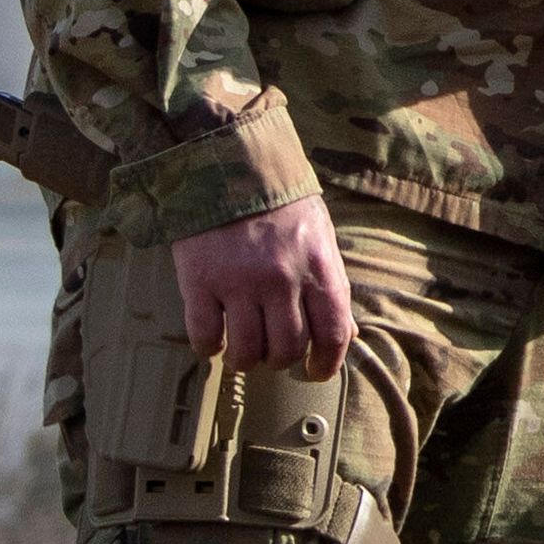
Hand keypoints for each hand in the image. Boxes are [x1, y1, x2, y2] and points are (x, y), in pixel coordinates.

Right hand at [173, 194, 358, 378]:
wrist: (231, 170)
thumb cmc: (282, 209)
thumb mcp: (321, 241)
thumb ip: (331, 287)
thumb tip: (344, 336)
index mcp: (318, 268)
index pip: (332, 334)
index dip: (326, 363)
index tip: (316, 372)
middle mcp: (281, 279)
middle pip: (286, 348)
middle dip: (280, 361)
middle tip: (272, 354)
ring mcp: (238, 282)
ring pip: (246, 350)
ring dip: (245, 360)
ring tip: (243, 352)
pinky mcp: (199, 282)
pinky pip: (204, 336)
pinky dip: (209, 348)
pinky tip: (214, 341)